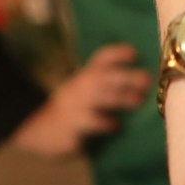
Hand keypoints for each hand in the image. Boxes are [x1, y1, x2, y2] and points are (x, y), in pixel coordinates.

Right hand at [8, 44, 151, 157]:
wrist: (36, 131)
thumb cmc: (72, 112)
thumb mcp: (86, 93)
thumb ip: (108, 87)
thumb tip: (144, 88)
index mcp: (85, 78)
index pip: (101, 60)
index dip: (117, 54)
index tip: (134, 53)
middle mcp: (78, 90)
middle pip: (102, 78)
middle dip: (126, 77)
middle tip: (147, 80)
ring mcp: (72, 109)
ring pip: (96, 100)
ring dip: (119, 98)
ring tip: (138, 101)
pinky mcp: (69, 130)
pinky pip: (87, 125)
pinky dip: (103, 124)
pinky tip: (116, 126)